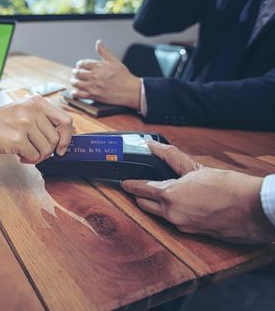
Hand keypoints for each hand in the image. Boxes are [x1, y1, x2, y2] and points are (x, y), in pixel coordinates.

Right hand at [0, 95, 73, 163]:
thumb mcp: (23, 112)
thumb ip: (43, 120)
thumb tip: (65, 137)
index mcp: (36, 102)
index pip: (66, 120)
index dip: (67, 137)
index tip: (62, 147)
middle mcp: (32, 110)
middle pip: (56, 138)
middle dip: (48, 150)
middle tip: (36, 151)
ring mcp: (24, 124)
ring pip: (47, 149)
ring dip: (38, 156)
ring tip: (26, 153)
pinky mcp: (17, 139)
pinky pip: (34, 156)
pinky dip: (29, 160)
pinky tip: (20, 155)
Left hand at [71, 40, 140, 109]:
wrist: (129, 90)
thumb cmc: (123, 76)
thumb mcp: (114, 61)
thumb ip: (104, 52)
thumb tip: (98, 43)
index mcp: (98, 66)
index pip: (82, 64)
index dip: (79, 64)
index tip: (79, 66)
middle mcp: (94, 76)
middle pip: (77, 73)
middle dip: (75, 72)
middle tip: (75, 73)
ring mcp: (93, 86)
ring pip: (77, 83)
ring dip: (74, 81)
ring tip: (74, 81)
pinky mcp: (94, 96)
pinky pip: (80, 95)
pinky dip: (75, 93)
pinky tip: (75, 91)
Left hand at [121, 140, 274, 243]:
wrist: (255, 210)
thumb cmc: (230, 187)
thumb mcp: (196, 168)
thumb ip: (170, 157)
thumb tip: (152, 146)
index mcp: (169, 196)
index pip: (139, 189)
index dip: (129, 184)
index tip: (123, 182)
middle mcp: (172, 214)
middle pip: (144, 205)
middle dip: (139, 196)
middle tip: (139, 187)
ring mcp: (182, 226)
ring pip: (159, 215)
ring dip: (156, 205)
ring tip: (162, 193)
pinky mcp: (193, 233)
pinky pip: (175, 222)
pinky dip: (173, 212)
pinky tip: (183, 204)